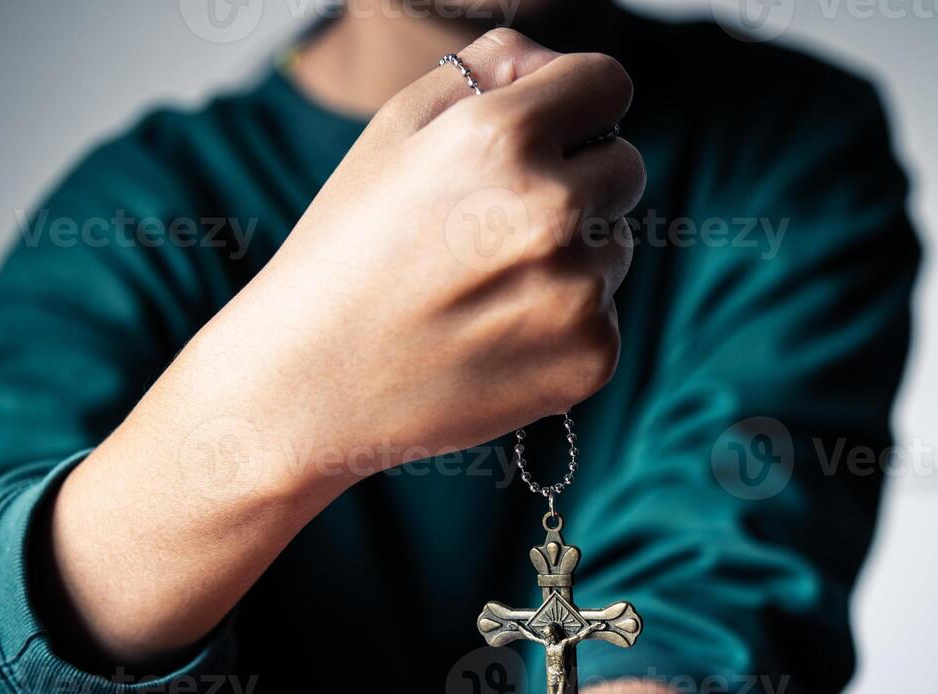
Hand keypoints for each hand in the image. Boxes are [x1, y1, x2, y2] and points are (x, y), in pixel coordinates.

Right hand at [219, 27, 646, 487]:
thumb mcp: (394, 129)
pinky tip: (495, 338)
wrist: (312, 383)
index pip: (607, 85)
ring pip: (617, 247)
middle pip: (625, 168)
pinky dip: (563, 326)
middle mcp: (552, 209)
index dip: (579, 106)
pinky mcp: (591, 356)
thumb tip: (555, 68)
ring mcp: (577, 290)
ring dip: (572, 259)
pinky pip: (604, 318)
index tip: (554, 133)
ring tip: (484, 288)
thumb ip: (487, 70)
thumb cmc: (347, 248)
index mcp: (503, 136)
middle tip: (498, 225)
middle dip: (580, 183)